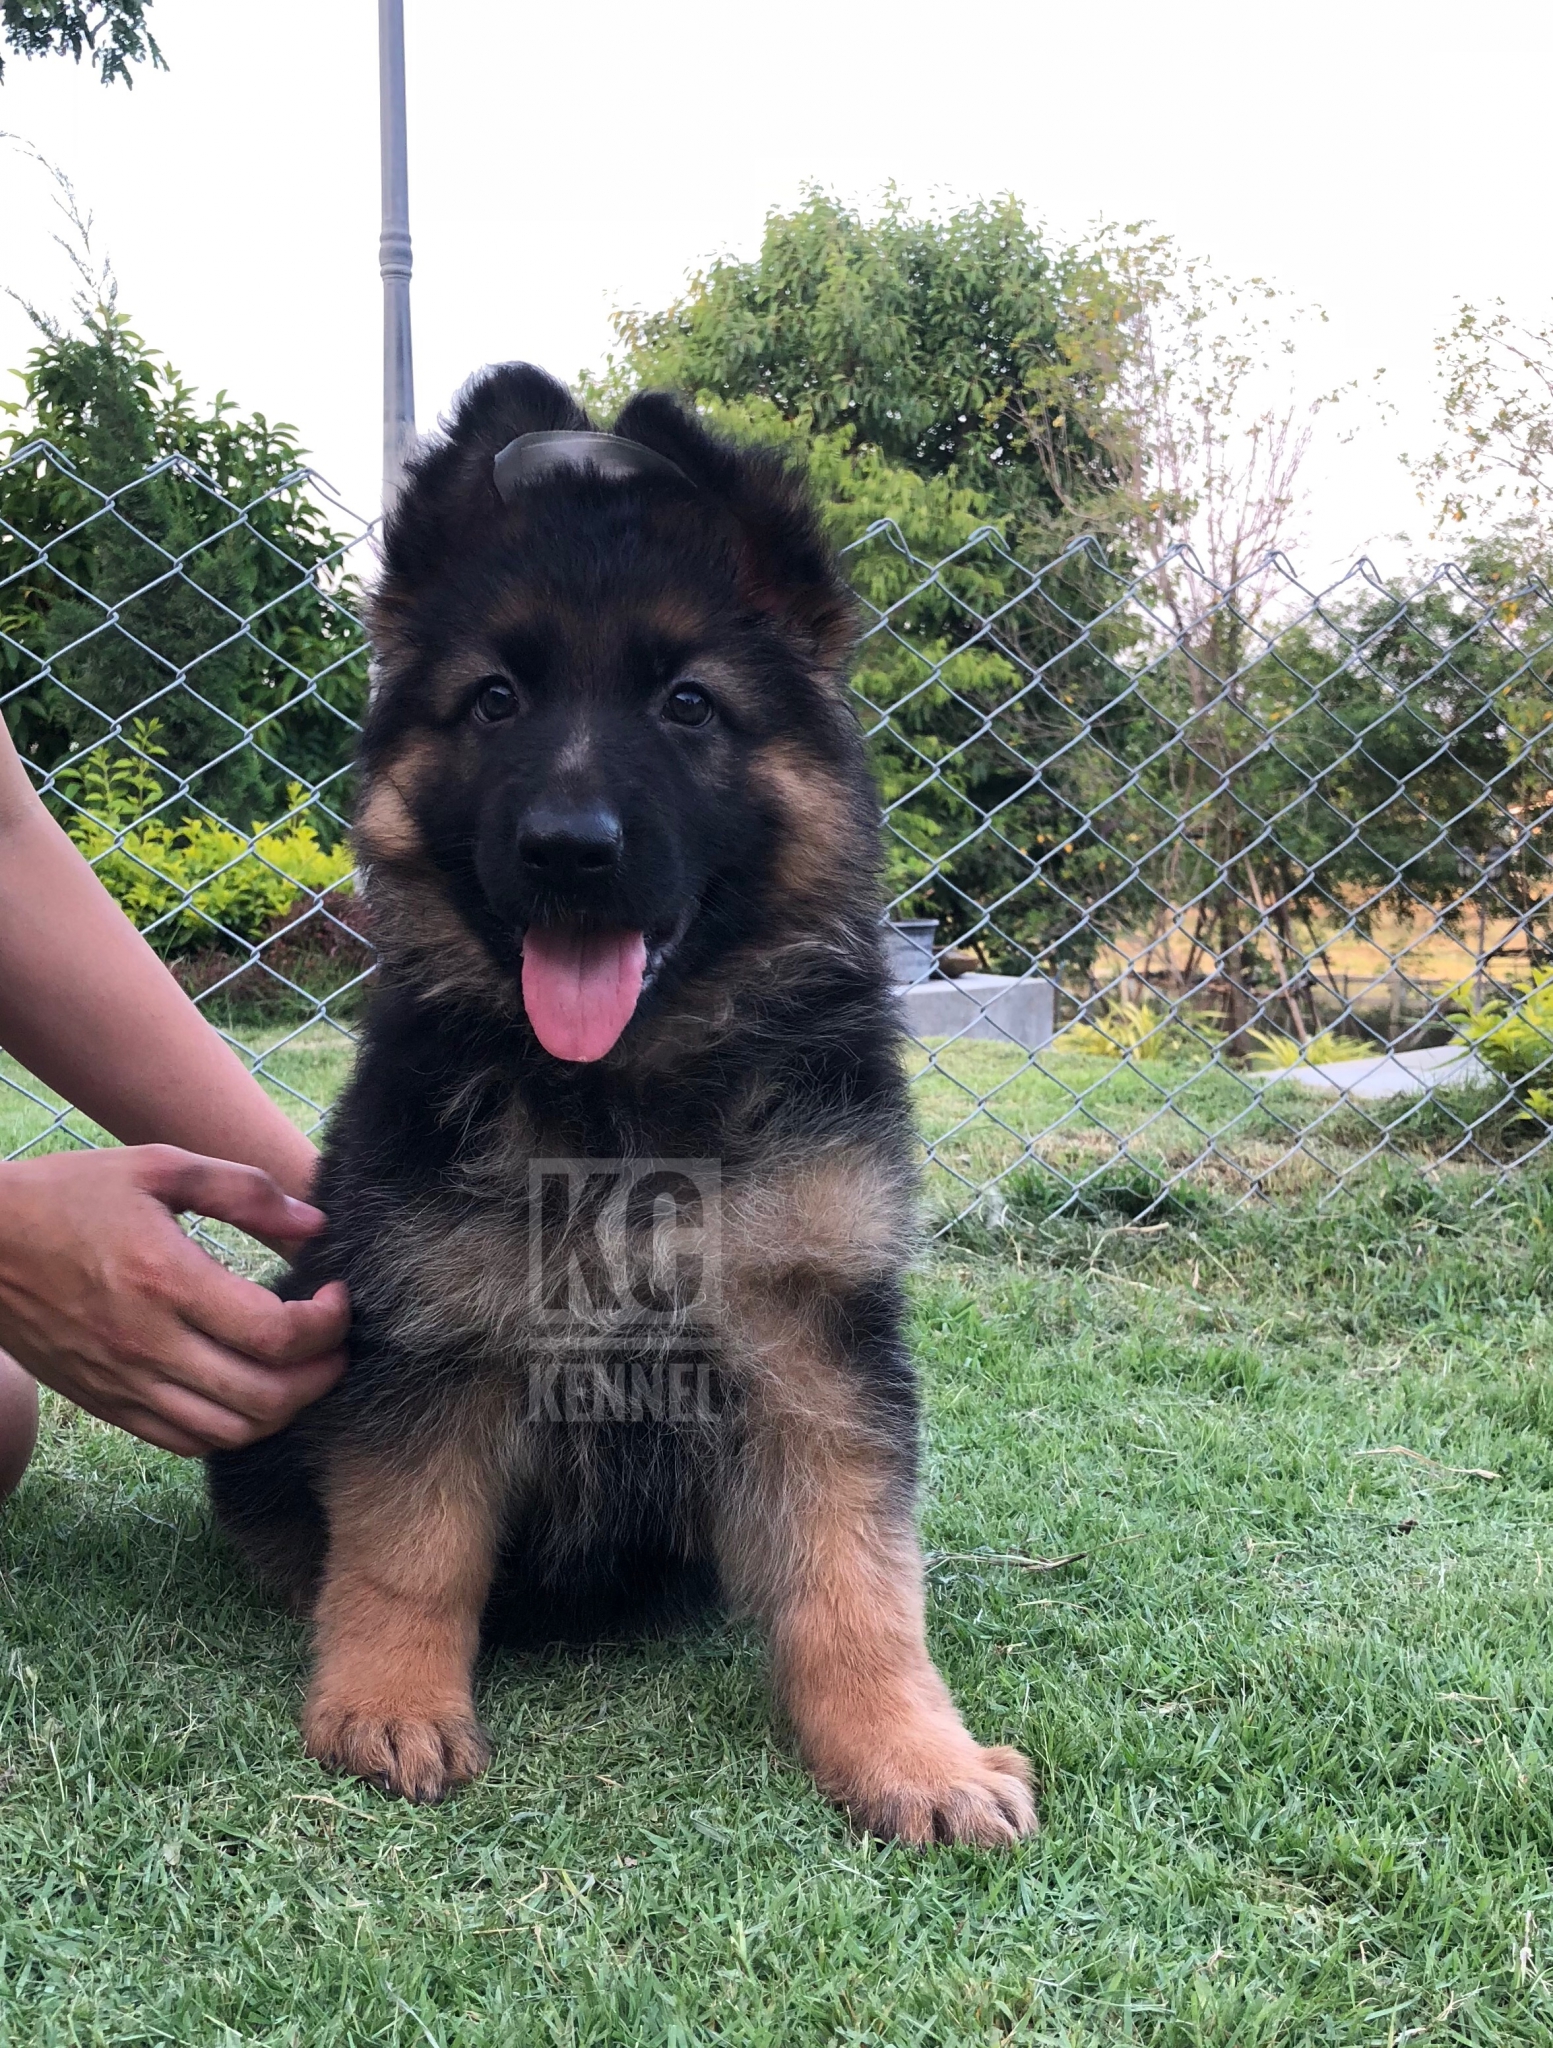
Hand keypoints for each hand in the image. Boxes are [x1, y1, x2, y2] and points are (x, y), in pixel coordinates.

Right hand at [0, 1145, 348, 1456]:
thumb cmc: (69, 1196)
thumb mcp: (157, 1167)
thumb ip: (243, 1192)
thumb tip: (315, 1227)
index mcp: (165, 1280)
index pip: (275, 1334)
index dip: (328, 1324)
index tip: (338, 1296)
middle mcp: (146, 1344)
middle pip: (265, 1397)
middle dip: (322, 1375)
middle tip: (337, 1343)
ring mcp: (124, 1383)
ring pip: (231, 1432)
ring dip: (284, 1409)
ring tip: (303, 1371)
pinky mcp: (107, 1404)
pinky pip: (187, 1441)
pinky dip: (234, 1429)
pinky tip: (250, 1392)